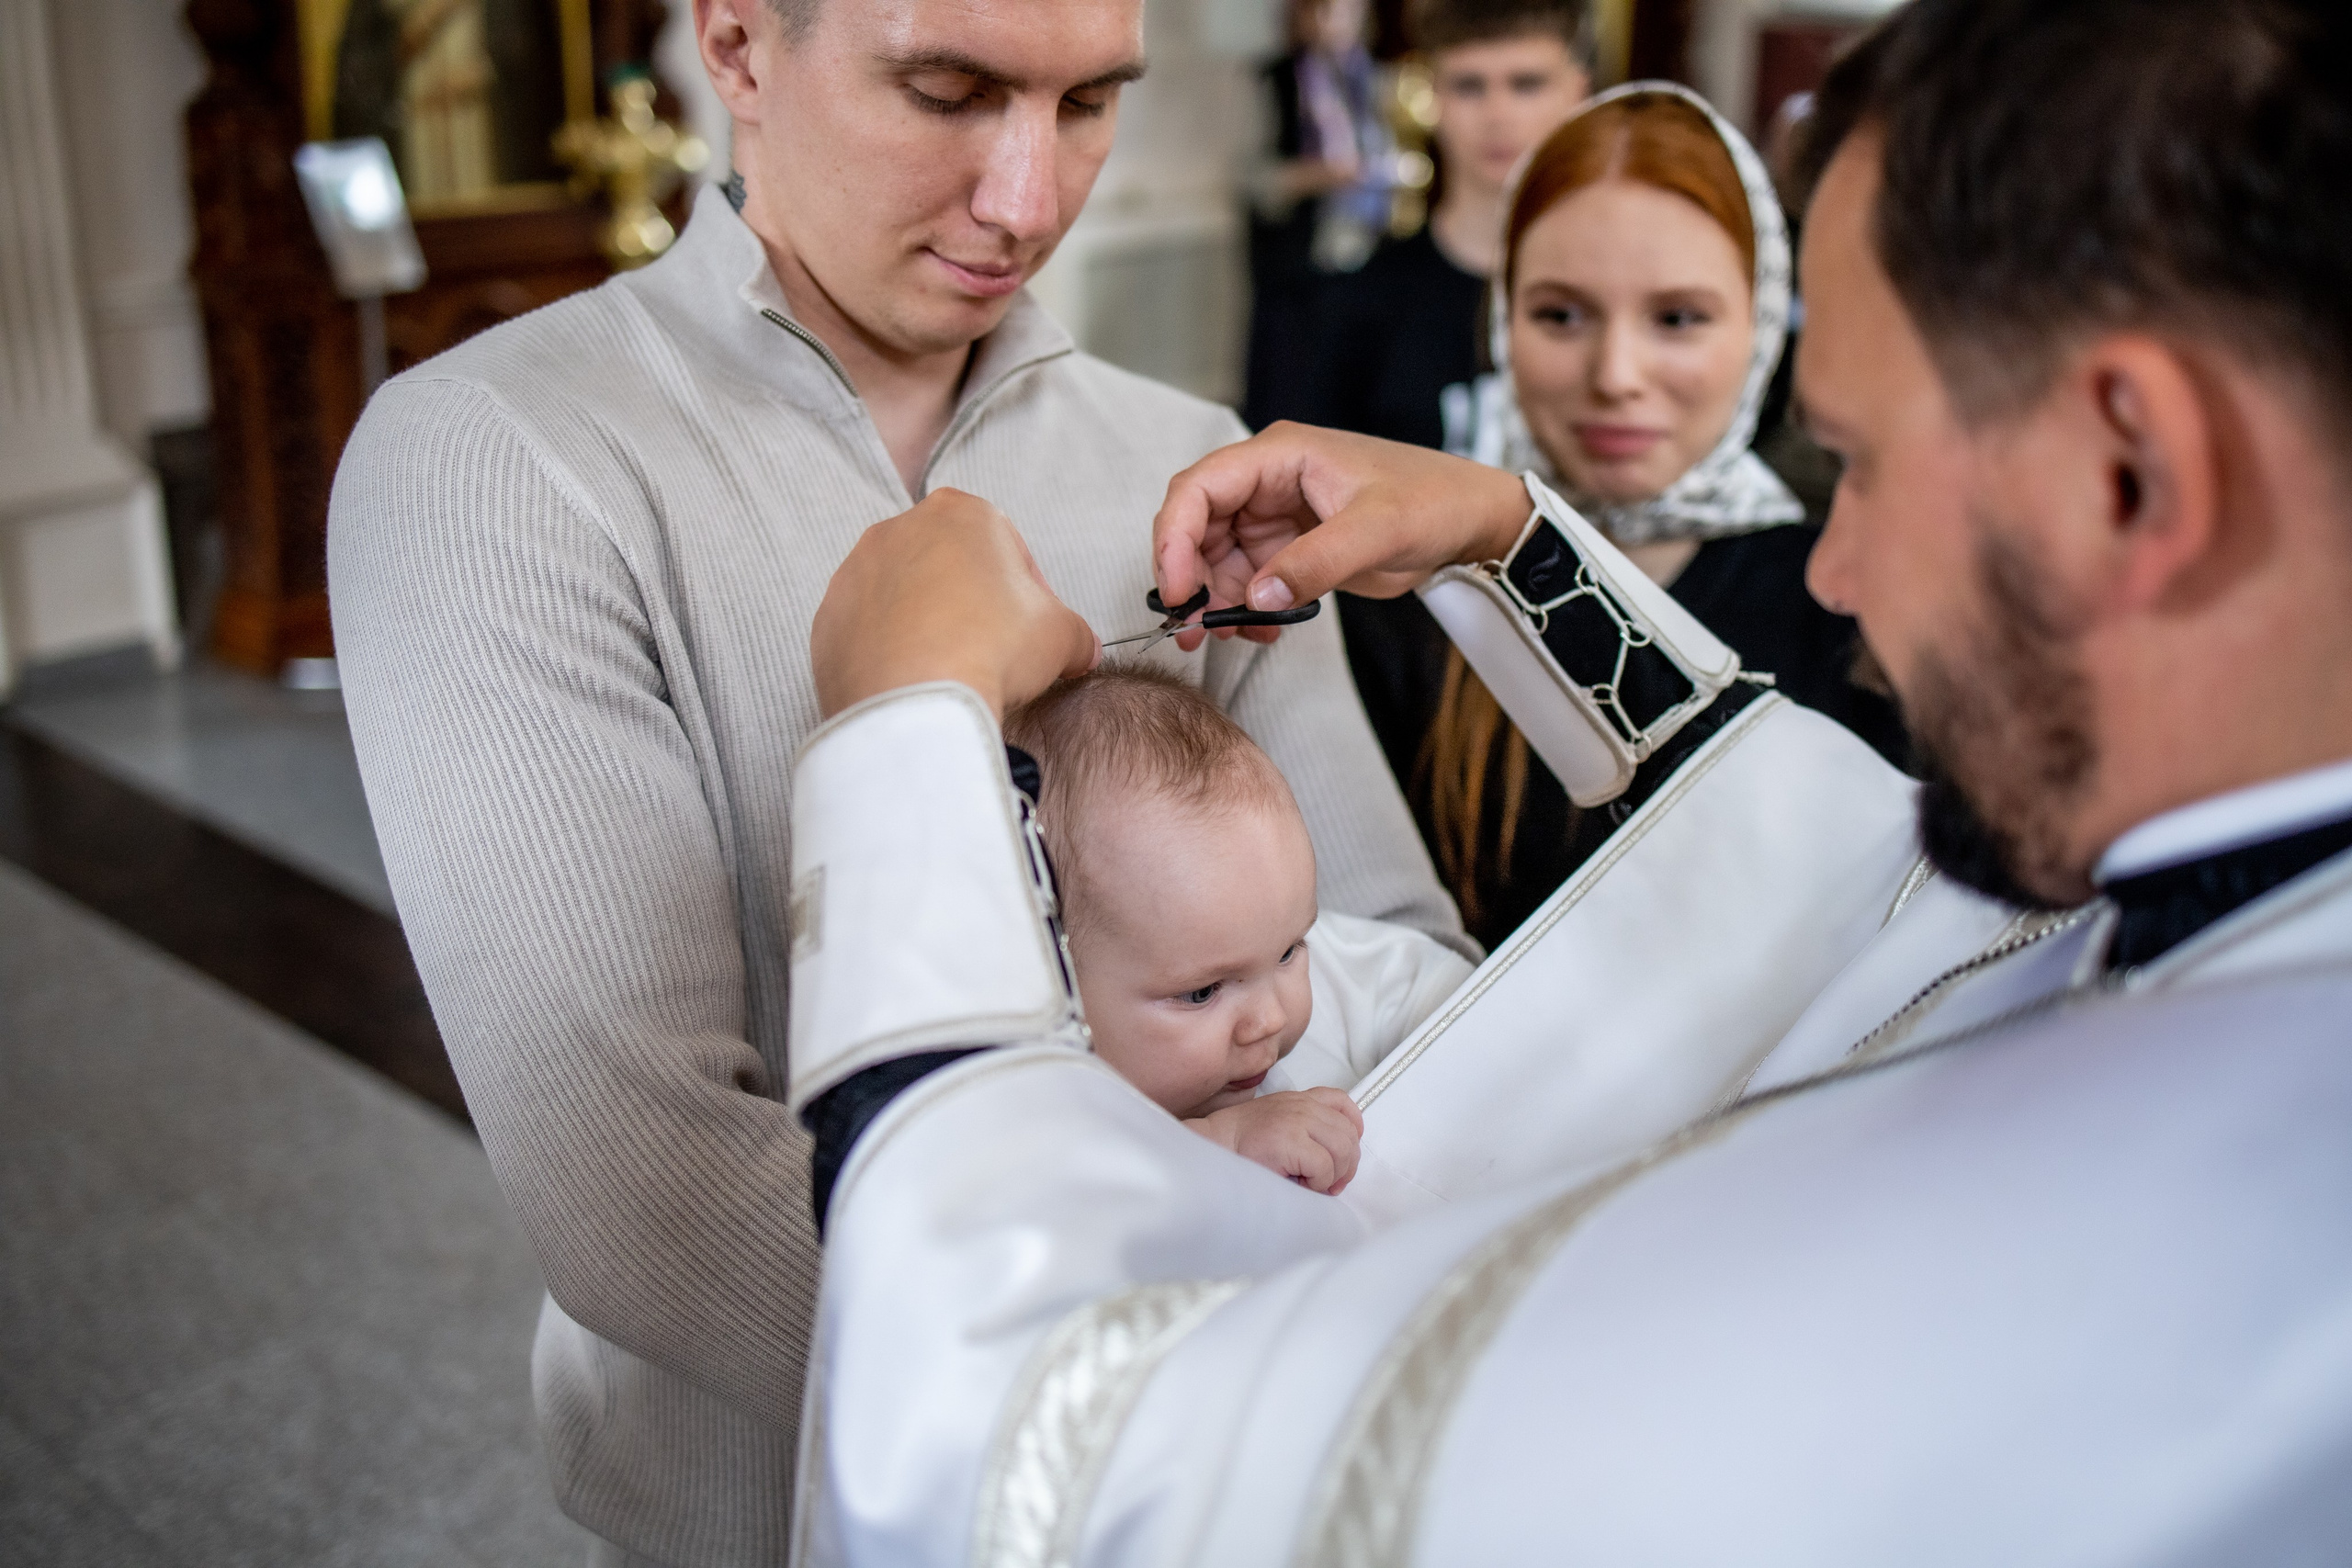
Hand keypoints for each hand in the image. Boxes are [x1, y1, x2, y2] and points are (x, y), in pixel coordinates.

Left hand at [810, 489, 1097, 718]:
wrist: (916, 705)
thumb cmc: (993, 651)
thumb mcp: (1064, 637)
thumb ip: (1076, 634)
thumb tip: (1079, 651)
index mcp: (961, 512)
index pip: (1009, 550)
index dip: (1032, 597)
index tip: (1035, 635)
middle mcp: (899, 529)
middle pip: (951, 569)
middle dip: (974, 607)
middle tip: (995, 657)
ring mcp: (854, 574)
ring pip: (906, 600)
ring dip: (929, 629)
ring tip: (951, 675)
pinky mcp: (827, 620)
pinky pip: (868, 634)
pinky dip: (890, 655)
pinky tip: (914, 687)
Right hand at [1150, 423, 1530, 651]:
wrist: (1469, 522)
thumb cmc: (1432, 501)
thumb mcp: (1377, 530)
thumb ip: (1315, 563)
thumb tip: (1257, 598)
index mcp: (1280, 455)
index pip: (1199, 488)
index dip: (1174, 538)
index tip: (1177, 590)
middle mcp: (1268, 482)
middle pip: (1197, 526)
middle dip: (1188, 578)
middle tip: (1191, 629)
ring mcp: (1276, 516)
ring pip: (1216, 559)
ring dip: (1215, 600)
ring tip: (1230, 636)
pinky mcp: (1290, 548)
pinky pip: (1247, 580)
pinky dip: (1245, 609)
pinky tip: (1264, 630)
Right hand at [1187, 1087, 1363, 1195]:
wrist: (1214, 1147)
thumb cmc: (1243, 1144)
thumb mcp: (1279, 1121)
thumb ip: (1307, 1127)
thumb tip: (1338, 1160)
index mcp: (1301, 1099)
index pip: (1343, 1104)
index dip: (1353, 1131)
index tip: (1344, 1153)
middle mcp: (1303, 1106)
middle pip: (1349, 1135)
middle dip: (1345, 1164)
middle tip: (1327, 1183)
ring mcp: (1298, 1121)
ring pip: (1343, 1151)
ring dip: (1332, 1175)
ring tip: (1310, 1182)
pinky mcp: (1291, 1141)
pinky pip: (1325, 1167)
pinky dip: (1318, 1182)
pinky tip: (1299, 1182)